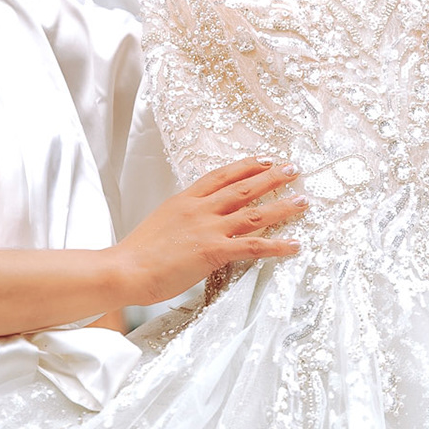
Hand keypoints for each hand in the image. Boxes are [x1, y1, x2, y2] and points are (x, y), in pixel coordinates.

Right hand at [109, 157, 308, 305]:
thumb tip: (196, 219)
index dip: (246, 166)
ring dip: (282, 206)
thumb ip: (183, 215)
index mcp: (185, 199)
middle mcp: (200, 209)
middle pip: (242, 188)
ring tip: (303, 201)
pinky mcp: (213, 251)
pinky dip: (277, 245)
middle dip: (271, 177)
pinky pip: (253, 246)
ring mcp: (208, 229)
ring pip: (254, 213)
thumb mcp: (162, 220)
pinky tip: (294, 245)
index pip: (221, 176)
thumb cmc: (139, 252)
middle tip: (292, 169)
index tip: (265, 159)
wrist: (126, 268)